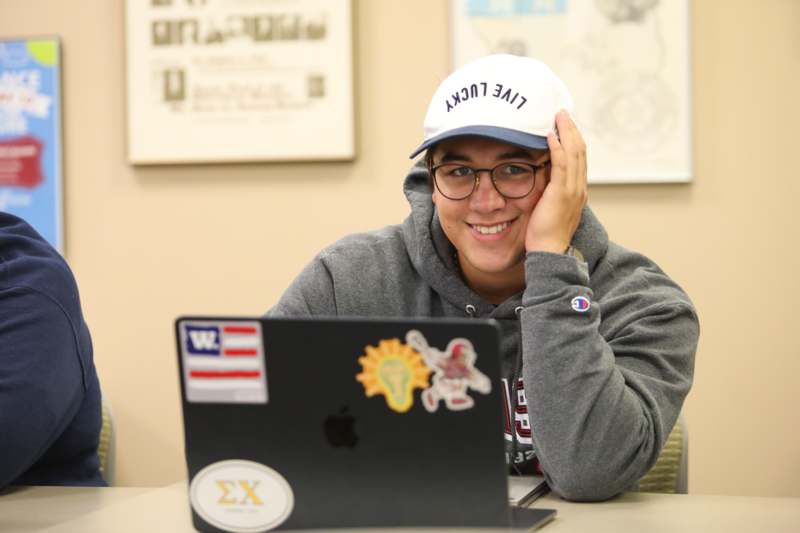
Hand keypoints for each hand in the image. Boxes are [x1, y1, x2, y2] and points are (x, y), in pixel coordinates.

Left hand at [525, 110, 587, 253]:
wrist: (550, 252)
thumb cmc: (546, 235)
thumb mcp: (550, 209)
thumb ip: (550, 194)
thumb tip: (540, 180)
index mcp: (578, 191)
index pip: (580, 159)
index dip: (574, 139)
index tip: (566, 125)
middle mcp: (580, 188)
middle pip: (580, 151)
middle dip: (572, 129)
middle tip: (562, 113)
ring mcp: (573, 190)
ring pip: (575, 153)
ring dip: (566, 132)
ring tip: (558, 117)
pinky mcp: (562, 193)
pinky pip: (562, 164)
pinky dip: (558, 147)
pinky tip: (551, 135)